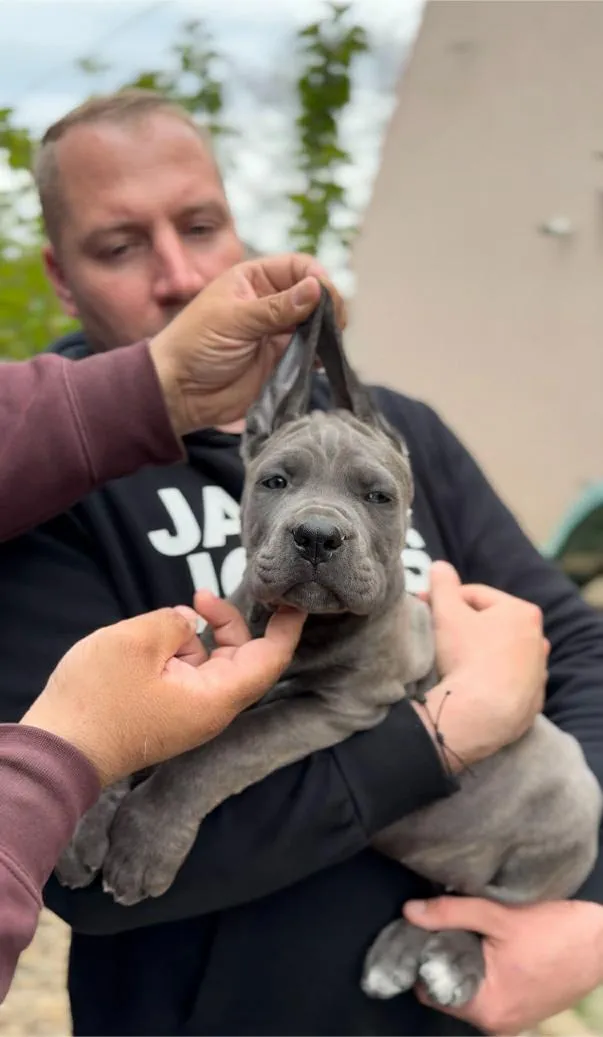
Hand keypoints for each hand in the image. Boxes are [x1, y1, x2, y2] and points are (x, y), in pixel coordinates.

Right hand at [20, 592, 304, 785]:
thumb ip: (173, 622)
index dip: (286, 629)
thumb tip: (186, 622)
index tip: (293, 601)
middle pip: (241, 659)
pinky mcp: (168, 714)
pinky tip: (149, 640)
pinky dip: (178, 651)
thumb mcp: (137, 641)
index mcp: (216, 698)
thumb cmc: (98, 699)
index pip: (270, 660)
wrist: (59, 751)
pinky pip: (187, 675)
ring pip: (211, 665)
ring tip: (159, 622)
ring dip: (196, 637)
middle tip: (200, 595)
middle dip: (228, 622)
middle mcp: (211, 710)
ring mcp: (189, 714)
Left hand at [149, 252, 344, 433]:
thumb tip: (317, 288)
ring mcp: (278, 331)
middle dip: (328, 305)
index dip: (315, 278)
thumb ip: (276, 308)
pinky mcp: (283, 360)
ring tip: (328, 343)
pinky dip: (321, 354)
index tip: (324, 297)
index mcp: (253, 279)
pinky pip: (311, 351)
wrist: (180, 392)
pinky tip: (319, 359)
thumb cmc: (195, 346)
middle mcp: (269, 301)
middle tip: (334, 324)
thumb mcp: (234, 320)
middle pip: (313, 294)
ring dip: (327, 331)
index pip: (298, 267)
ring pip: (317, 323)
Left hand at [404, 895, 602, 1033]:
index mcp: (487, 1008)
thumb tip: (410, 912)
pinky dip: (482, 967)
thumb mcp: (498, 916)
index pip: (429, 990)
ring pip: (467, 988)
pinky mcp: (522, 1009)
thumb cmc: (557, 932)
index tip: (418, 931)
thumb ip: (450, 914)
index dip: (421, 958)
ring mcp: (511, 1018)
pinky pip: (488, 989)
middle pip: (447, 990)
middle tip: (443, 924)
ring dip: (463, 961)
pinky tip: (489, 943)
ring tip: (469, 930)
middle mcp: (496, 1022)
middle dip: (442, 957)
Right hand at [412, 561, 547, 768]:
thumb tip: (439, 566)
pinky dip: (489, 680)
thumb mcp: (447, 613)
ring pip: (499, 654)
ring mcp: (538, 672)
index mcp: (522, 612)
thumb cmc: (466, 656)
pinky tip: (470, 685)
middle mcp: (538, 639)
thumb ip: (442, 585)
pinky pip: (505, 681)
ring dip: (478, 653)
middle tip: (438, 635)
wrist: (481, 714)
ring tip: (453, 662)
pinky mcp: (533, 700)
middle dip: (464, 627)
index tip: (426, 609)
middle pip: (490, 624)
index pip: (475, 596)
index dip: (447, 600)